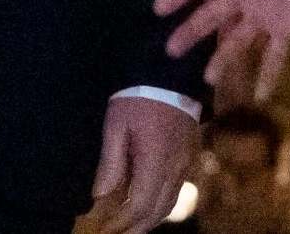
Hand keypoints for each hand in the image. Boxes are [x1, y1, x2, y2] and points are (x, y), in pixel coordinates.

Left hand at [88, 97, 199, 233]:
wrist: (171, 71)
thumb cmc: (139, 94)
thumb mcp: (117, 124)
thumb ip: (111, 162)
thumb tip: (100, 197)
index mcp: (156, 161)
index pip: (139, 206)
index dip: (121, 222)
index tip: (102, 228)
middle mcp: (175, 168)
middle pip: (158, 211)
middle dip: (136, 228)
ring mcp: (185, 163)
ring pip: (170, 203)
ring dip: (149, 219)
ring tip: (129, 225)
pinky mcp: (189, 155)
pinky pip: (176, 190)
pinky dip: (160, 203)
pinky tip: (146, 202)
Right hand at [154, 0, 289, 102]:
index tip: (156, 6)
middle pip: (213, 13)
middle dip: (191, 30)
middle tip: (167, 49)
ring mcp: (264, 10)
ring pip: (237, 37)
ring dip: (223, 57)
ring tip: (206, 80)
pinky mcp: (287, 23)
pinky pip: (275, 51)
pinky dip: (269, 72)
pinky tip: (261, 95)